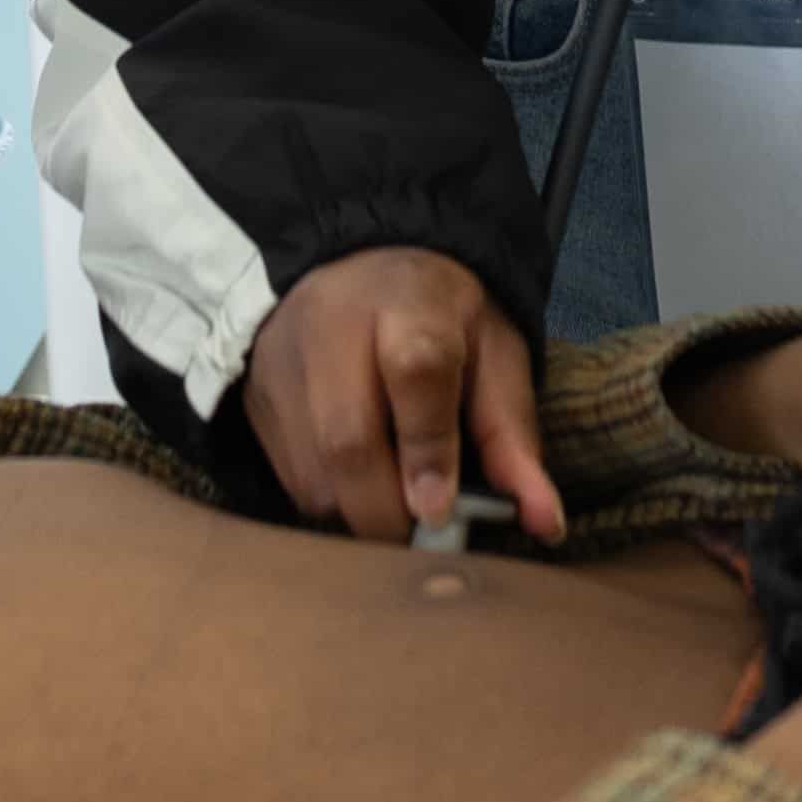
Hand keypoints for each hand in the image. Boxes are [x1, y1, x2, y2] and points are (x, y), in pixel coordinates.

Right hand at [244, 247, 565, 547]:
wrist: (351, 263)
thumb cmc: (437, 317)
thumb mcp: (492, 352)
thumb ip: (512, 436)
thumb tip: (546, 523)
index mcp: (410, 302)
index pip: (416, 373)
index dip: (428, 449)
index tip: (440, 512)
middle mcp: (332, 328)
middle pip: (349, 439)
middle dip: (390, 511)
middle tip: (425, 539)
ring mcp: (283, 365)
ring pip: (314, 474)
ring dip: (359, 513)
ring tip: (395, 504)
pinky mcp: (255, 399)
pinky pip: (289, 480)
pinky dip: (330, 503)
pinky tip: (358, 485)